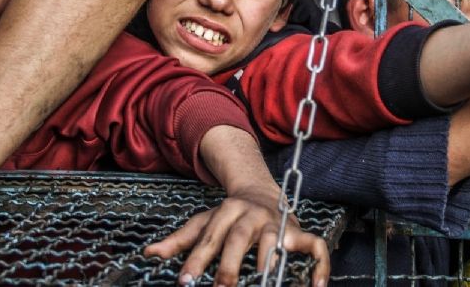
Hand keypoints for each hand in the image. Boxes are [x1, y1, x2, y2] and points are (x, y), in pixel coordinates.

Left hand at [144, 185, 329, 286]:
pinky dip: (320, 265)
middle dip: (230, 265)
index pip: (209, 238)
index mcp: (227, 212)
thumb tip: (149, 254)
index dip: (197, 260)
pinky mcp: (299, 232)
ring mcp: (278, 223)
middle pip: (240, 238)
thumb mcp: (204, 222)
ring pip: (276, 239)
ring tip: (265, 280)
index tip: (185, 281)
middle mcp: (253, 216)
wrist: (262, 191)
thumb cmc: (230, 215)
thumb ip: (180, 240)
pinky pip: (315, 247)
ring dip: (270, 259)